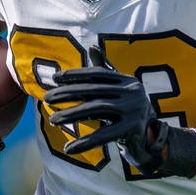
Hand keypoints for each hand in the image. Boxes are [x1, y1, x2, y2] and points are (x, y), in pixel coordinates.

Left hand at [45, 46, 168, 173]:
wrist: (148, 139)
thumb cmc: (126, 111)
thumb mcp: (117, 90)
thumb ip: (105, 70)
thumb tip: (92, 46)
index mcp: (127, 81)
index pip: (97, 74)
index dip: (75, 75)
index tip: (54, 78)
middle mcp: (133, 92)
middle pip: (93, 91)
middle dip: (67, 94)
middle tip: (46, 99)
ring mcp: (133, 111)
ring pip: (95, 110)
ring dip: (70, 115)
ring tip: (52, 120)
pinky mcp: (131, 130)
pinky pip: (102, 135)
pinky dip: (84, 143)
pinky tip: (68, 148)